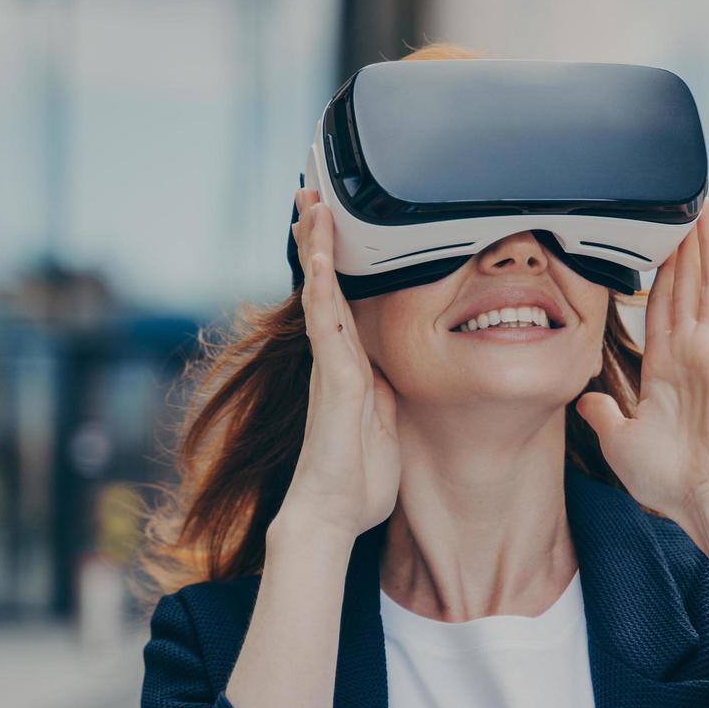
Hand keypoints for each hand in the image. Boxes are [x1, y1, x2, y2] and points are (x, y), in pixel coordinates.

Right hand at [275, 188, 400, 541]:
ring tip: (311, 202)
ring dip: (316, 246)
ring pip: (322, 293)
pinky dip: (321, 286)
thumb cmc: (359, 480)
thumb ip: (389, 395)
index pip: (344, 302)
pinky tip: (318, 254)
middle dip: (317, 240)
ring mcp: (332, 368)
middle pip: (326, 286)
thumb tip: (397, 379)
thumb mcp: (386, 424)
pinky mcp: (335, 380)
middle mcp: (336, 361)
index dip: (337, 265)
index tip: (334, 227)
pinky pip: (326, 323)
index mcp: (352, 369)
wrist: (332, 514)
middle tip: (311, 193)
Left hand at [575, 197, 708, 543]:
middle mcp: (689, 353)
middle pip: (684, 285)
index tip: (655, 242)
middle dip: (683, 246)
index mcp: (663, 367)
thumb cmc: (667, 479)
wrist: (703, 498)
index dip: (655, 272)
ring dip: (708, 246)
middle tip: (684, 205)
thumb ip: (605, 413)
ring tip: (707, 206)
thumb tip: (586, 398)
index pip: (657, 306)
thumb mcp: (621, 440)